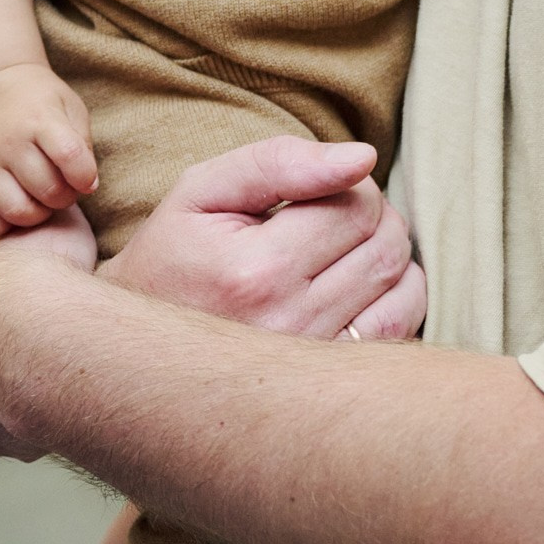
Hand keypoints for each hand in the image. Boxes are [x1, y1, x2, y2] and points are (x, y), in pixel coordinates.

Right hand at [0, 61, 96, 234]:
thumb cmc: (44, 101)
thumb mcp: (72, 109)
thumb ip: (83, 146)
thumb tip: (88, 186)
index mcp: (41, 120)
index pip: (68, 155)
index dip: (85, 176)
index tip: (88, 180)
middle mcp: (10, 143)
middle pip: (46, 189)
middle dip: (65, 198)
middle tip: (66, 188)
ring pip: (15, 209)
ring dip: (37, 214)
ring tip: (42, 200)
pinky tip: (15, 209)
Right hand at [107, 137, 424, 340]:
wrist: (141, 350)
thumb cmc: (172, 257)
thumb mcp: (203, 191)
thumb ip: (280, 161)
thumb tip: (364, 158)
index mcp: (255, 272)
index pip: (356, 205)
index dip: (347, 184)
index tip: (313, 193)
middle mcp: (289, 326)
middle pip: (385, 244)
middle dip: (371, 216)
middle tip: (329, 217)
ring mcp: (313, 364)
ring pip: (402, 284)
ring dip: (387, 253)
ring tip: (340, 249)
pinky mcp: (330, 385)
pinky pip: (402, 328)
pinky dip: (397, 296)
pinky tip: (356, 286)